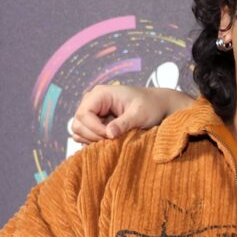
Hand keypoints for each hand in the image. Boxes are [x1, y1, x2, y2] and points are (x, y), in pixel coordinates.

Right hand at [67, 84, 190, 144]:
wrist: (158, 106)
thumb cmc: (151, 106)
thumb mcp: (140, 114)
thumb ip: (124, 123)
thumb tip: (109, 134)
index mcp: (100, 94)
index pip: (83, 114)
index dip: (95, 129)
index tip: (112, 137)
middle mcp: (92, 102)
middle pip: (78, 124)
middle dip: (93, 136)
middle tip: (113, 141)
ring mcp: (93, 112)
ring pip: (79, 130)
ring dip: (93, 140)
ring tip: (112, 141)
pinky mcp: (96, 122)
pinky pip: (86, 135)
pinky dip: (94, 141)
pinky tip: (110, 142)